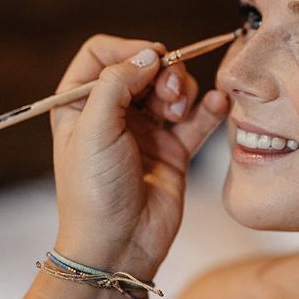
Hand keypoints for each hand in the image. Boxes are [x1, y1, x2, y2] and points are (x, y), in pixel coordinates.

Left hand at [49, 34, 229, 277]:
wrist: (118, 248)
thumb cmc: (94, 193)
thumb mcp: (94, 130)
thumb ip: (117, 84)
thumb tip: (149, 55)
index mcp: (80, 104)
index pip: (102, 54)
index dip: (129, 49)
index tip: (151, 60)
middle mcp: (113, 113)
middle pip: (145, 68)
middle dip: (163, 73)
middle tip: (168, 94)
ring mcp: (145, 131)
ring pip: (171, 89)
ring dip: (182, 92)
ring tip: (180, 114)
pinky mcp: (173, 150)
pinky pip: (196, 119)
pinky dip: (208, 108)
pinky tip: (218, 104)